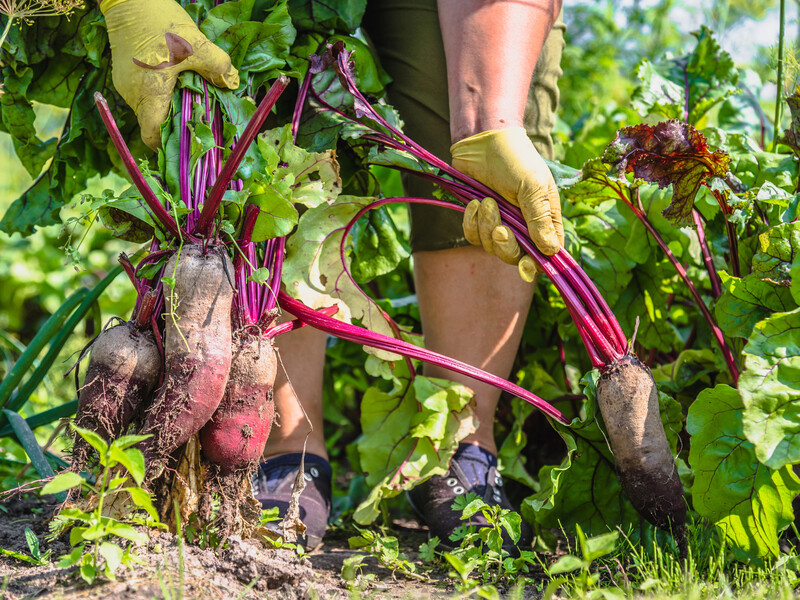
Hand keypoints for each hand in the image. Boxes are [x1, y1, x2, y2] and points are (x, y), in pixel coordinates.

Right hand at [101, 0, 238, 148]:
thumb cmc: (159, 22)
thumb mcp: (196, 44)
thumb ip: (217, 66)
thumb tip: (232, 84)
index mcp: (148, 93)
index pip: (152, 135)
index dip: (169, 144)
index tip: (190, 140)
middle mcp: (132, 95)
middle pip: (154, 124)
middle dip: (176, 124)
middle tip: (199, 116)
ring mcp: (126, 86)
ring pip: (150, 109)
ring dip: (169, 107)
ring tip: (189, 96)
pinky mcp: (125, 75)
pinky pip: (144, 95)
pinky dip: (160, 95)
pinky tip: (176, 81)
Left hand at [452, 128, 563, 280]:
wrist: (483, 141)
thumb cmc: (515, 159)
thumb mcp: (533, 186)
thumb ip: (539, 219)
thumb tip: (550, 251)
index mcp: (545, 220)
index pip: (546, 254)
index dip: (536, 265)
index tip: (526, 266)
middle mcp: (524, 226)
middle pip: (515, 257)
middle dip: (505, 246)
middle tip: (500, 228)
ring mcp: (500, 223)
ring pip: (491, 247)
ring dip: (486, 226)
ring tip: (486, 201)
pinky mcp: (479, 219)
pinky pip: (473, 236)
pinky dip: (471, 223)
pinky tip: (473, 203)